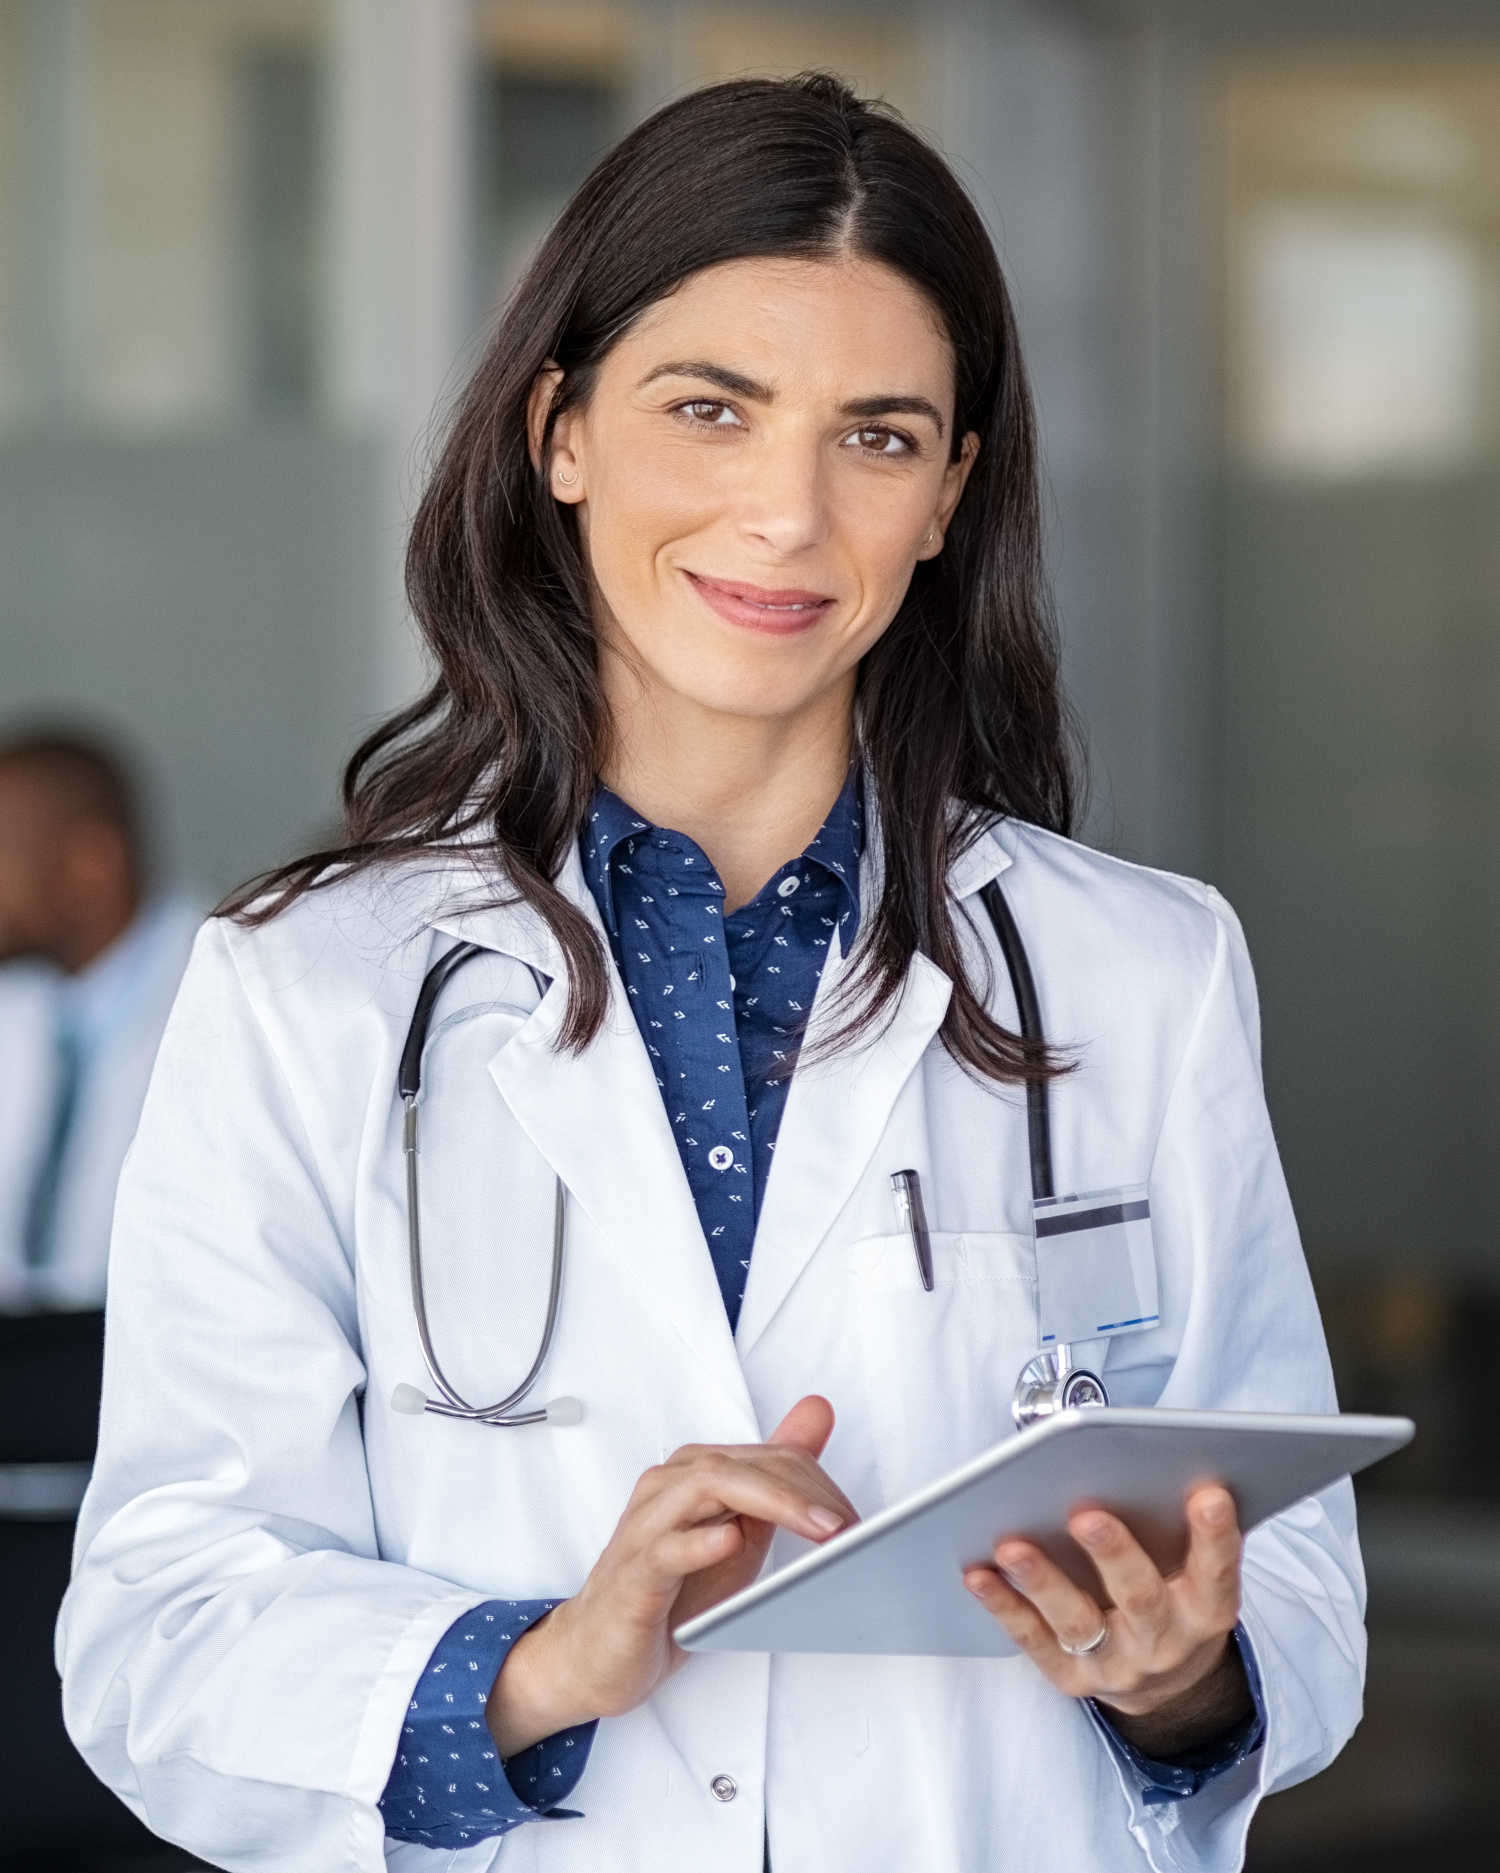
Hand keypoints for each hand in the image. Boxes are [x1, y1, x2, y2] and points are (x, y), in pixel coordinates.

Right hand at [487, 1396, 854, 1756]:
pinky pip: (665, 1548)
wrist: (596, 1653)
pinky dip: (700, 1542)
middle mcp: (669, 1486)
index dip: (820, 1486)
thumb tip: (819, 1411)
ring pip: (708, 1487)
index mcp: (697, 1473)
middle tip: (849, 1526)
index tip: (858, 1522)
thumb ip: (776, 1478)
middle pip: (743, 1466)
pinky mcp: (633, 1574)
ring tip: (818, 1528)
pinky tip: (730, 1541)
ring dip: (771, 1502)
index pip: (769, 1459)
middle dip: (804, 1491)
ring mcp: (647, 1526)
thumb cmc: (670, 1592)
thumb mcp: (738, 1532)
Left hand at [963, 1485, 1250, 1752]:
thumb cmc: (1176, 1598)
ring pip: (1078, 1622)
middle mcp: (1165, 1642)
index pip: (1217, 1573)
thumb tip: (1164, 1464)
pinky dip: (1005, 1607)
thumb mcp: (1198, 1573)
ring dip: (1043, 1581)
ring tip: (1012, 1545)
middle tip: (1087, 1515)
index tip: (1210, 1495)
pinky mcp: (1073, 1678)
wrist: (1167, 1686)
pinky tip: (979, 1574)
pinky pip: (1035, 1641)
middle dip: (1114, 1555)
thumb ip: (1184, 1529)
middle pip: (1140, 1599)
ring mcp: (1117, 1664)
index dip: (1215, 1536)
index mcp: (1206, 1610)